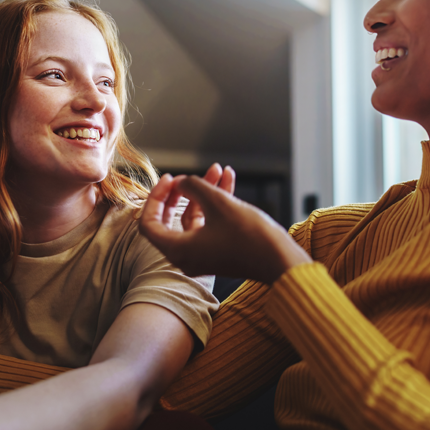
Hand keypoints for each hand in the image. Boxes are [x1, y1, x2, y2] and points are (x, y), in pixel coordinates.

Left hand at [140, 168, 310, 283]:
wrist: (280, 260)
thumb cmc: (249, 236)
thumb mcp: (218, 203)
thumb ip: (194, 187)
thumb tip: (182, 182)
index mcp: (178, 250)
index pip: (148, 223)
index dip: (155, 197)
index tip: (170, 179)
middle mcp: (186, 257)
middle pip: (170, 220)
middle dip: (180, 192)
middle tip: (187, 175)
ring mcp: (203, 256)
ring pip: (195, 219)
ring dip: (204, 193)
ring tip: (218, 169)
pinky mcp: (219, 252)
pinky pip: (209, 225)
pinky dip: (215, 205)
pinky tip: (227, 180)